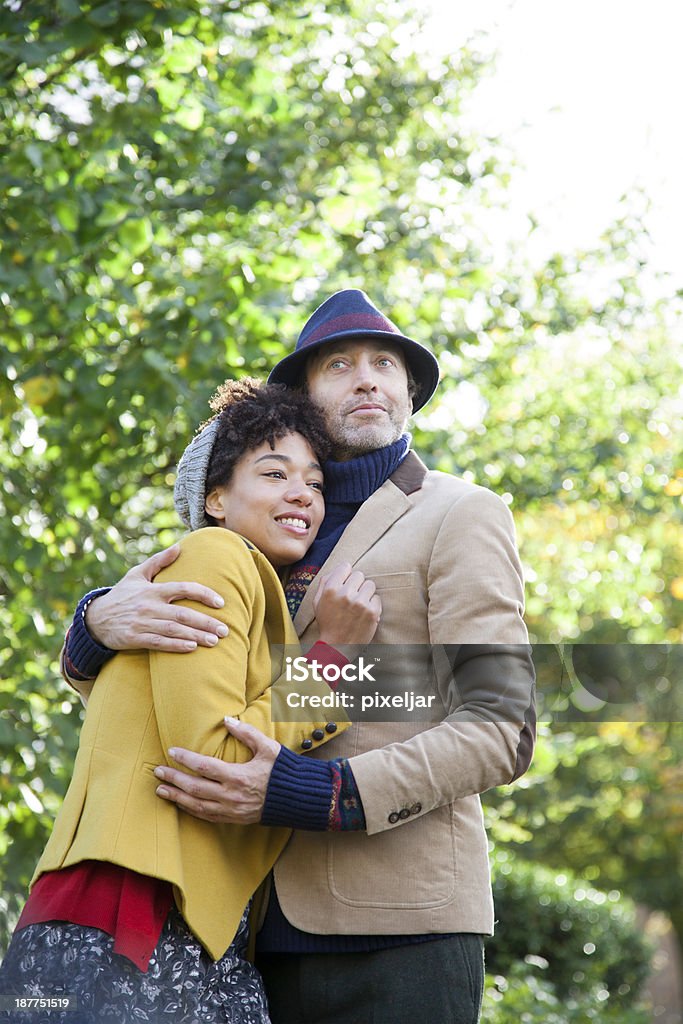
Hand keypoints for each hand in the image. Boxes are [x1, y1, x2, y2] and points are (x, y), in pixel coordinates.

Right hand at [85, 545, 227, 651]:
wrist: (95, 619)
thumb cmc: (121, 595)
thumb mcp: (137, 574)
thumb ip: (159, 561)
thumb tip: (179, 547)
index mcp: (153, 590)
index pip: (183, 588)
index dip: (204, 594)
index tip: (221, 602)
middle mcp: (149, 606)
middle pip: (183, 614)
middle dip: (206, 622)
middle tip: (226, 629)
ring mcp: (142, 623)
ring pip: (174, 630)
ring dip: (196, 636)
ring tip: (215, 640)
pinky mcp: (135, 638)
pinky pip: (159, 643)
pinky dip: (176, 646)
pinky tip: (192, 648)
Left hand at [154, 718, 279, 823]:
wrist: (296, 798)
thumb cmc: (282, 770)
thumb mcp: (268, 747)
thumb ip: (247, 733)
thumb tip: (227, 720)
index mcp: (238, 776)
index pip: (204, 767)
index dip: (185, 759)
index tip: (172, 751)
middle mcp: (231, 795)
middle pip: (194, 787)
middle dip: (173, 778)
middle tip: (157, 771)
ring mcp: (230, 810)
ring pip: (196, 805)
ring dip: (176, 797)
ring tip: (161, 789)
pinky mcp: (233, 819)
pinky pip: (206, 816)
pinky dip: (190, 809)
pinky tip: (180, 803)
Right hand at [314, 561, 380, 645]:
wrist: (337, 647)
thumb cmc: (327, 623)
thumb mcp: (318, 601)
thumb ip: (325, 582)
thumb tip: (338, 569)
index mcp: (330, 589)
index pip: (346, 566)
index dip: (346, 574)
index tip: (346, 583)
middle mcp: (345, 594)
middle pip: (359, 575)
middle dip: (356, 584)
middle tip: (352, 596)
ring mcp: (360, 603)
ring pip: (370, 585)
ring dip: (365, 593)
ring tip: (359, 604)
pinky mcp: (372, 612)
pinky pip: (377, 598)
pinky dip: (372, 604)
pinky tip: (364, 612)